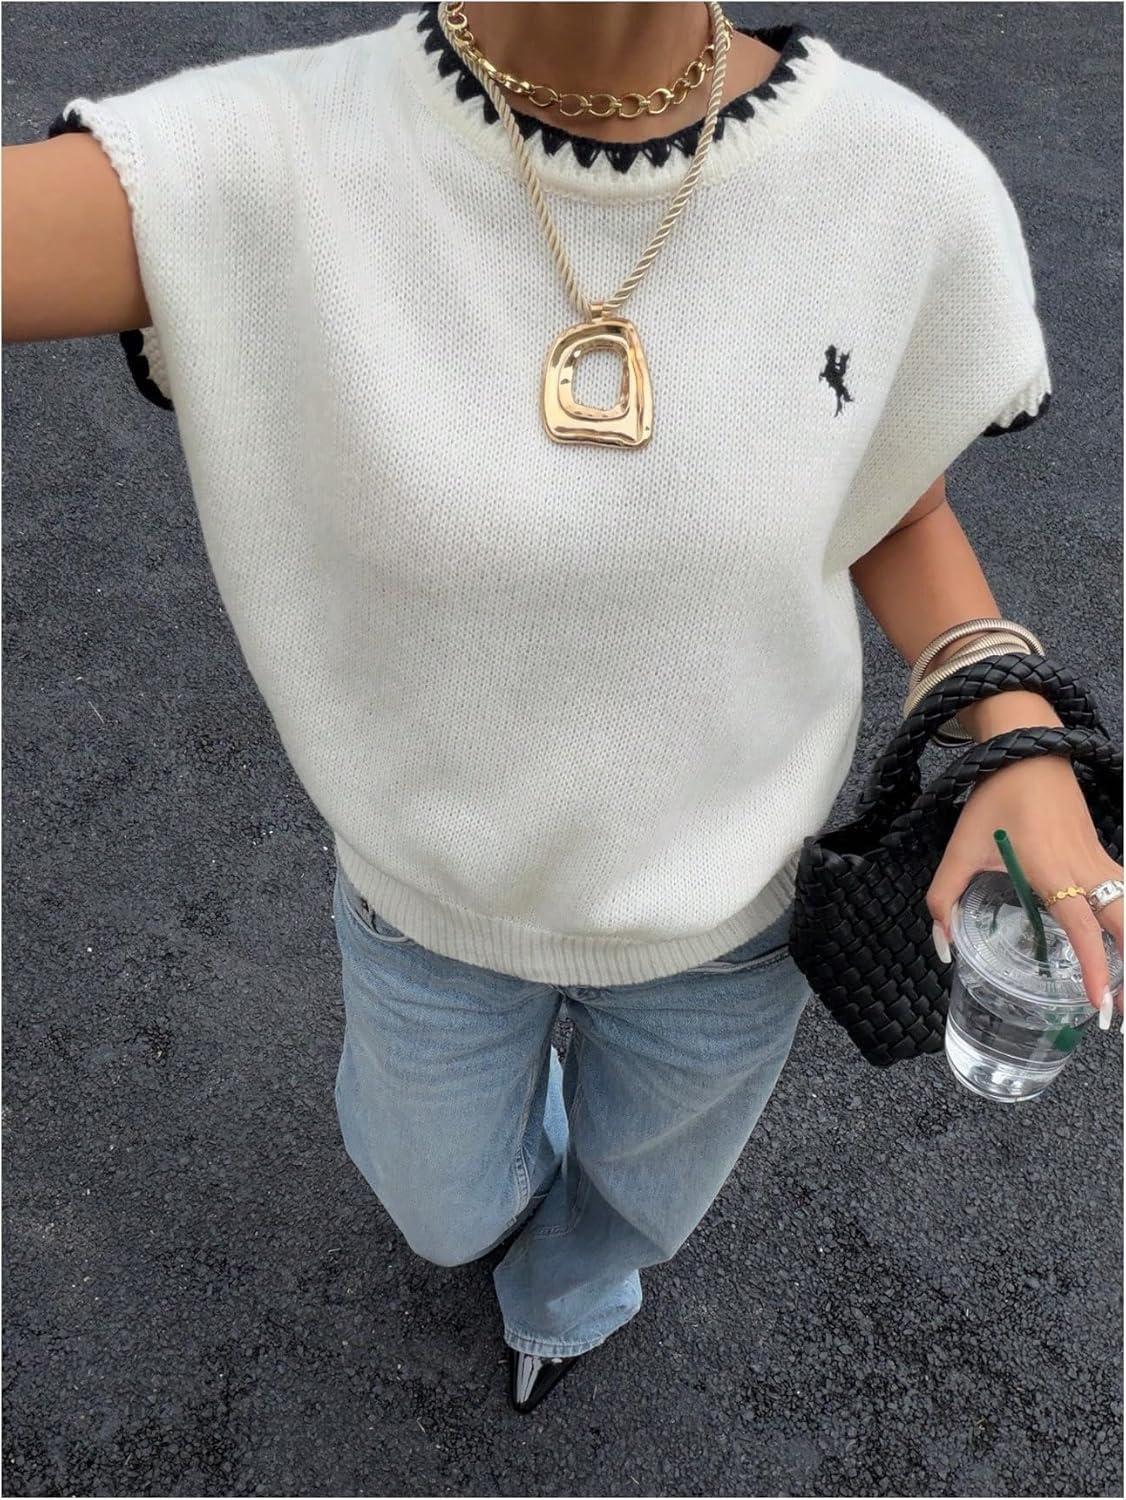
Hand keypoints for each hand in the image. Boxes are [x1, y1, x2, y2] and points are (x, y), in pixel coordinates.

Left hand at [926, 753, 1124, 1026]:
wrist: (1027, 750)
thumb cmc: (995, 798)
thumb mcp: (959, 848)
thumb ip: (943, 898)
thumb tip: (943, 946)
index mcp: (1052, 870)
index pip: (1082, 928)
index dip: (1096, 968)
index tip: (1101, 1003)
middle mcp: (1085, 869)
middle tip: (1120, 1015)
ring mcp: (1099, 861)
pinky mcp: (1101, 855)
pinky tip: (1122, 946)